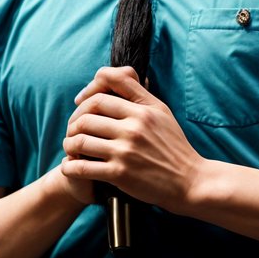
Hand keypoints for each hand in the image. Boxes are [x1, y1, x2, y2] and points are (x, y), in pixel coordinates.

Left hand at [61, 66, 202, 212]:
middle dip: (72, 124)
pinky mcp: (120, 174)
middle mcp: (133, 128)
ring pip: (80, 141)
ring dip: (68, 145)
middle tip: (71, 131)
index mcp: (142, 110)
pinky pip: (82, 168)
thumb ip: (138, 93)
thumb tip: (114, 77)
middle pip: (86, 117)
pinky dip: (70, 167)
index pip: (101, 95)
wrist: (190, 181)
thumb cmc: (174, 146)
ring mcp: (125, 151)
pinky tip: (70, 167)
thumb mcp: (161, 112)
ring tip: (70, 148)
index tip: (79, 105)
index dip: (84, 97)